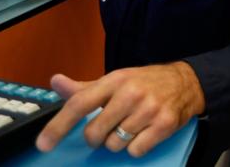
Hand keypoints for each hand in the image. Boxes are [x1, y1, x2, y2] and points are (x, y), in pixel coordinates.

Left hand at [36, 62, 204, 156]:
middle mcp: (131, 93)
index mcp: (115, 80)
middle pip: (94, 132)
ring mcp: (148, 109)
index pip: (79, 104)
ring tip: (131, 126)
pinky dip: (136, 147)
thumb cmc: (145, 83)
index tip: (43, 144)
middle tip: (107, 127)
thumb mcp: (115, 80)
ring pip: (114, 144)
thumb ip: (84, 87)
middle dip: (96, 137)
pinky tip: (144, 132)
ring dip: (118, 141)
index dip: (58, 126)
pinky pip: (135, 151)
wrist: (186, 82)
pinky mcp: (164, 124)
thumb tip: (56, 81)